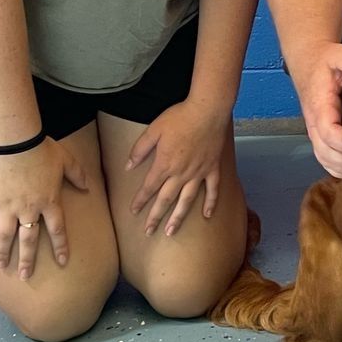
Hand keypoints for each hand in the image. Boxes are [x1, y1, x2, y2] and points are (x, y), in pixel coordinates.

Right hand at [0, 136, 90, 279]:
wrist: (17, 141)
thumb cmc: (44, 149)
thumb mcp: (67, 161)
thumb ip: (78, 176)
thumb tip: (88, 187)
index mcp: (49, 202)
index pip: (57, 230)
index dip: (60, 247)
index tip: (62, 262)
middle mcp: (29, 209)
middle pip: (29, 240)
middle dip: (27, 260)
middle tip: (25, 276)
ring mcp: (8, 206)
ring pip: (5, 235)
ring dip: (2, 252)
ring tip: (1, 265)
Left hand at [126, 97, 230, 235]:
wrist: (208, 110)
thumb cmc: (179, 117)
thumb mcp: (153, 130)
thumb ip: (140, 149)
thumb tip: (128, 166)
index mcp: (164, 164)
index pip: (149, 188)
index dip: (140, 201)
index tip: (133, 212)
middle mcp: (181, 173)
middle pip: (166, 200)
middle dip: (155, 217)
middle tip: (148, 232)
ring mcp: (198, 172)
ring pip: (187, 200)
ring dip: (178, 217)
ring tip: (171, 232)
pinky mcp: (212, 168)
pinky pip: (212, 189)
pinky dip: (210, 203)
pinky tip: (207, 215)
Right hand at [293, 41, 341, 177]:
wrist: (309, 62)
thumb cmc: (327, 61)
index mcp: (319, 105)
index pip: (330, 134)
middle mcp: (313, 123)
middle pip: (327, 154)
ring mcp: (315, 133)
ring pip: (326, 162)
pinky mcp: (320, 138)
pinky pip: (326, 161)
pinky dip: (341, 168)